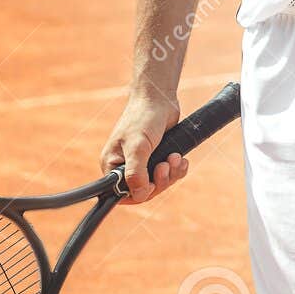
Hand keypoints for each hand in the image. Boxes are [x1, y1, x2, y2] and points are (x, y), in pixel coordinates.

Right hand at [100, 88, 187, 203]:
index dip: (139, 194)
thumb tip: (138, 195)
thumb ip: (136, 172)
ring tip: (176, 156)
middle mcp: (126, 166)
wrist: (159, 99)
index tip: (152, 184)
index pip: (122, 194)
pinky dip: (178, 169)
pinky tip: (181, 158)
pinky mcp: (159, 157)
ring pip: (160, 183)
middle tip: (166, 164)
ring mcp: (144, 162)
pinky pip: (170, 174)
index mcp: (113, 166)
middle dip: (160, 181)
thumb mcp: (138, 146)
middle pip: (145, 191)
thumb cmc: (143, 118)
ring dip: (171, 174)